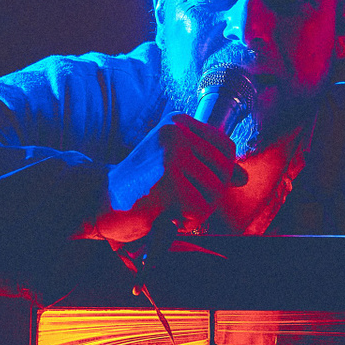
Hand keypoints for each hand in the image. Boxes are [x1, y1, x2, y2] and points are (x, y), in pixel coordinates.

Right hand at [82, 114, 247, 245]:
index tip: (193, 180)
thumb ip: (209, 167)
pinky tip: (167, 215)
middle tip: (181, 198)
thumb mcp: (177, 165)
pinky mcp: (166, 186)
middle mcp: (174, 135)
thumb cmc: (142, 185)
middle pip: (223, 170)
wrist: (101, 202)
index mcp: (177, 123)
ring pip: (214, 193)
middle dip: (209, 193)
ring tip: (172, 206)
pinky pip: (199, 211)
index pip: (225, 147)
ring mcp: (169, 158)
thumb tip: (242, 177)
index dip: (219, 171)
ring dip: (198, 210)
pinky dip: (187, 221)